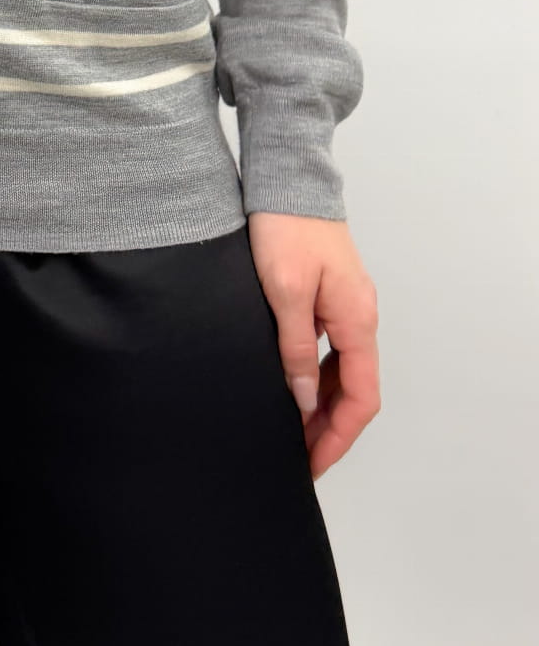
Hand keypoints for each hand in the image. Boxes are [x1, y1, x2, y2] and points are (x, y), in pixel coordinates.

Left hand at [247, 210, 380, 479]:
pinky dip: (319, 378)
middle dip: (330, 430)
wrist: (286, 180)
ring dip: (324, 406)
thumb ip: (296, 349)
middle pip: (356, 390)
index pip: (361, 398)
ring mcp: (347, 306)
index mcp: (356, 320)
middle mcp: (360, 316)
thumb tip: (304, 399)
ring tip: (291, 432)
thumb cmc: (284, 229)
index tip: (312, 464)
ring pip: (345, 372)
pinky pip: (334, 350)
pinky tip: (293, 388)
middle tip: (297, 458)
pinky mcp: (332, 296)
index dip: (338, 437)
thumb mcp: (284, 293)